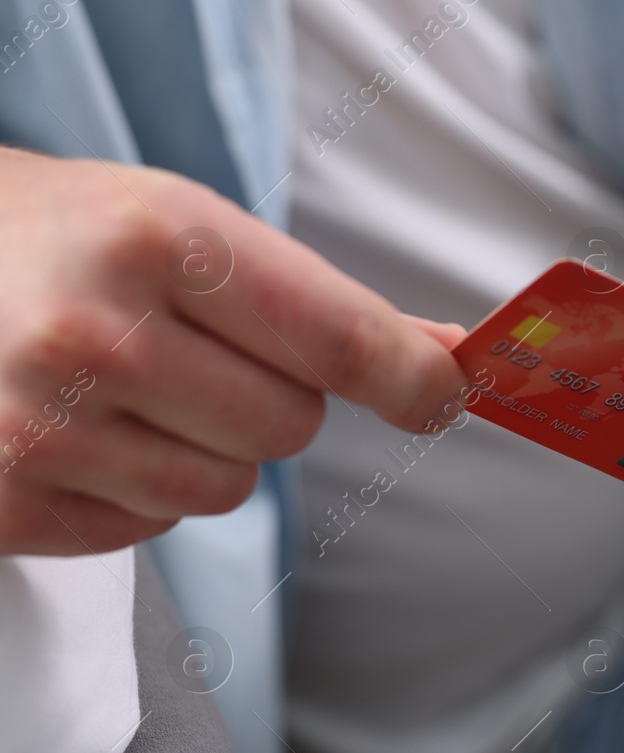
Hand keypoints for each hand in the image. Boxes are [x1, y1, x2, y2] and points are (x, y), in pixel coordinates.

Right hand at [0, 148, 468, 554]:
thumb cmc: (61, 237)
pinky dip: (135, 488)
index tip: (442, 396)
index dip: (414, 380)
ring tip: (121, 386)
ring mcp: (38, 428)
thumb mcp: (182, 225)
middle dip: (271, 395)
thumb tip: (451, 365)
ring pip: (228, 489)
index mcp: (154, 239)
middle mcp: (95, 335)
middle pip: (294, 426)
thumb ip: (320, 303)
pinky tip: (73, 424)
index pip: (340, 342)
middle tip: (192, 348)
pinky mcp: (3, 502)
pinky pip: (151, 526)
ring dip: (204, 450)